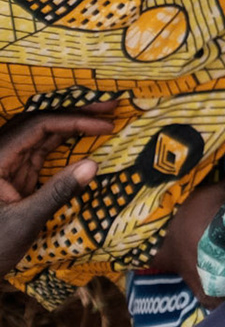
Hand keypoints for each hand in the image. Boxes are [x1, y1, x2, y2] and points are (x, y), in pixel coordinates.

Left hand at [0, 102, 116, 270]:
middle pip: (39, 122)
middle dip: (74, 112)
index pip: (38, 126)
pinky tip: (85, 140)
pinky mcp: (14, 177)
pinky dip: (64, 143)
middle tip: (111, 106)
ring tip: (103, 119)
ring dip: (71, 125)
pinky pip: (41, 151)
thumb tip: (94, 164)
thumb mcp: (26, 221)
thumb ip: (58, 191)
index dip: (73, 121)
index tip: (106, 126)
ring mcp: (7, 166)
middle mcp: (0, 157)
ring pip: (41, 135)